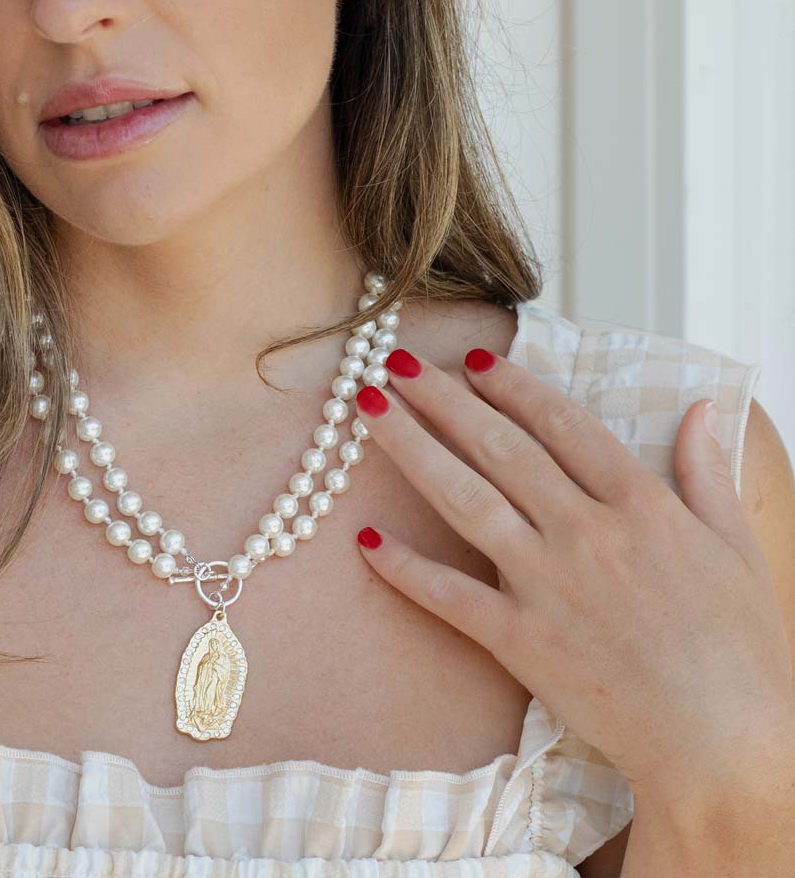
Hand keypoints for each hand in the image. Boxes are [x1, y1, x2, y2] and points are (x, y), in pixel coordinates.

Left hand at [351, 345, 794, 800]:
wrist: (728, 751)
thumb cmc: (745, 655)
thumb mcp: (740, 551)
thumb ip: (709, 474)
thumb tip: (703, 408)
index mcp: (642, 506)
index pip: (563, 425)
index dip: (513, 386)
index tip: (473, 359)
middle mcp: (586, 533)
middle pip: (500, 448)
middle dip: (442, 398)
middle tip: (395, 359)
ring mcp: (546, 584)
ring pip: (464, 499)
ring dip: (411, 448)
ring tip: (368, 408)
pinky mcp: (520, 641)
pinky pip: (449, 596)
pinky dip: (404, 568)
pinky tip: (365, 539)